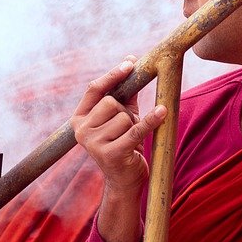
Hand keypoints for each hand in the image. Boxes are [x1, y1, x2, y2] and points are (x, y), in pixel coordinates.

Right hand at [71, 57, 165, 197]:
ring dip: (133, 125)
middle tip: (126, 127)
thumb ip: (123, 93)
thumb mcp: (120, 117)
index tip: (130, 63)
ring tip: (130, 139)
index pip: (93, 89)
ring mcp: (94, 144)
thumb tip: (130, 61)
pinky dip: (151, 120)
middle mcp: (81, 131)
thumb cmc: (122, 143)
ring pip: (123, 118)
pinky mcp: (112, 154)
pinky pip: (135, 130)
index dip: (112, 75)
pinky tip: (162, 112)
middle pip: (110, 103)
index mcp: (79, 119)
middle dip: (124, 112)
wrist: (124, 180)